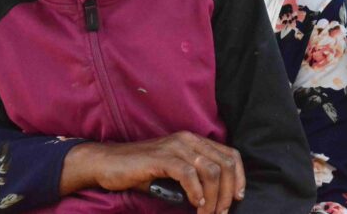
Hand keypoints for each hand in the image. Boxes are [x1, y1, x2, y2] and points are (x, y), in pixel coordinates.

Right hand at [60, 131, 244, 213]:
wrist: (107, 163)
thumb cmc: (140, 171)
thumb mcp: (173, 171)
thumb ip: (194, 177)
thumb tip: (213, 197)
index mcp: (195, 141)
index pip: (230, 155)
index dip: (239, 176)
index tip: (238, 197)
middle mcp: (189, 140)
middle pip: (225, 164)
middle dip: (228, 192)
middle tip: (222, 212)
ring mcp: (176, 147)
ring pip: (211, 170)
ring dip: (214, 197)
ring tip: (207, 213)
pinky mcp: (162, 158)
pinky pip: (188, 174)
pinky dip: (196, 191)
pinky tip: (196, 204)